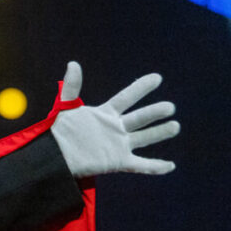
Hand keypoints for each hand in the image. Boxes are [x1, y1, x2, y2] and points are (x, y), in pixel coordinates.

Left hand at [52, 62, 178, 177]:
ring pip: (145, 138)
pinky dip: (156, 166)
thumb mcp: (65, 108)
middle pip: (140, 118)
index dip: (140, 87)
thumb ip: (72, 87)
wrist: (55, 158)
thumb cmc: (61, 133)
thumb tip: (73, 63)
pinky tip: (170, 166)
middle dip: (155, 112)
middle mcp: (116, 128)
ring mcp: (119, 145)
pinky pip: (141, 165)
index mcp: (106, 114)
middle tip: (170, 107)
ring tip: (175, 126)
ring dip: (160, 133)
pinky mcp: (119, 162)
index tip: (157, 78)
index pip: (126, 98)